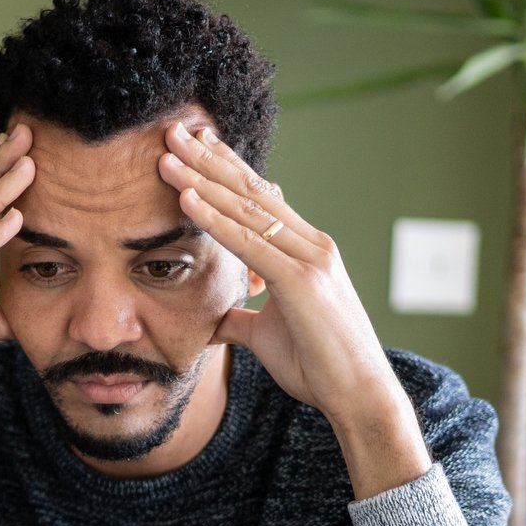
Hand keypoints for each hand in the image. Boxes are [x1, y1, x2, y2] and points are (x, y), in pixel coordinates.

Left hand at [157, 120, 430, 498]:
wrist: (358, 395)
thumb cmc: (319, 366)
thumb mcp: (268, 336)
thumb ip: (243, 319)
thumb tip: (218, 319)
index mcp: (304, 251)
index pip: (259, 199)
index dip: (224, 170)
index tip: (194, 145)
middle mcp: (310, 244)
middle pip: (251, 191)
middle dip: (208, 159)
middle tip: (173, 130)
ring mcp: (309, 259)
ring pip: (247, 209)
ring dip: (203, 179)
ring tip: (167, 154)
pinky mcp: (303, 281)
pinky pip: (250, 244)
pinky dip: (215, 219)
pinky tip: (187, 199)